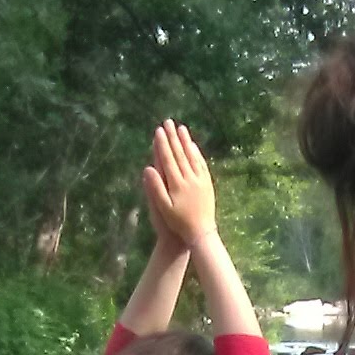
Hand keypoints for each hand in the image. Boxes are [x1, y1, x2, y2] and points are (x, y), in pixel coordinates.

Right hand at [143, 119, 216, 247]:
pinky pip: (201, 164)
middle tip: (168, 122)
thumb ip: (155, 188)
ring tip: (181, 128)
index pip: (168, 158)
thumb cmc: (178, 223)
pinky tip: (193, 146)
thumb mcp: (163, 208)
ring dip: (186, 141)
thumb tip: (147, 168)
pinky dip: (196, 153)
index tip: (158, 131)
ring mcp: (200, 180)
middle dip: (173, 137)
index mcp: (177, 183)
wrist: (201, 232)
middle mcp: (189, 178)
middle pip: (180, 153)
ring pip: (192, 156)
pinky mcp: (207, 183)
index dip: (162, 144)